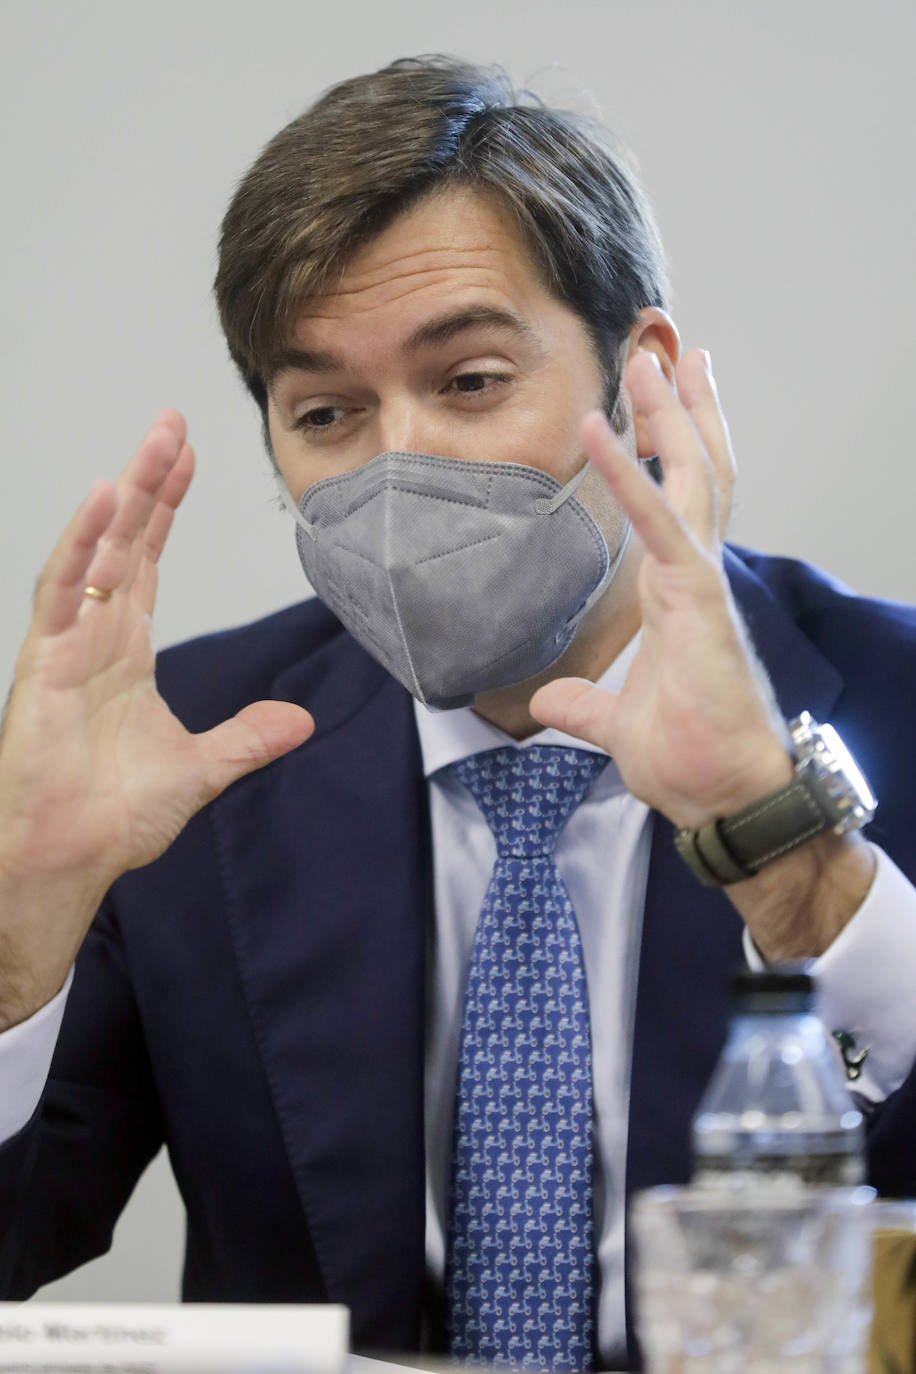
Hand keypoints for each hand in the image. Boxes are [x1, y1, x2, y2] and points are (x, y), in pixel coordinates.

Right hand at [0, 412, 313, 1024]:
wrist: (70, 862)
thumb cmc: (112, 817)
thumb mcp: (200, 768)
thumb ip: (246, 738)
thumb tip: (300, 722)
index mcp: (124, 651)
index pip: (146, 561)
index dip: (166, 508)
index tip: (190, 457)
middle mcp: (94, 636)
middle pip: (124, 541)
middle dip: (149, 480)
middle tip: (172, 421)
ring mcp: (65, 645)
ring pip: (95, 551)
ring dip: (123, 495)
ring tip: (151, 442)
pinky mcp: (43, 665)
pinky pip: (60, 592)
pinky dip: (80, 544)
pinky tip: (105, 500)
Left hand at [530, 349, 790, 830]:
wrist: (724, 797)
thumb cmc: (689, 759)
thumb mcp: (613, 723)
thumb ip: (582, 703)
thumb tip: (548, 701)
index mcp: (678, 594)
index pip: (678, 506)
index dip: (669, 453)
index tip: (655, 407)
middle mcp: (695, 575)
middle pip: (696, 473)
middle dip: (682, 410)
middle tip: (668, 351)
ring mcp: (700, 582)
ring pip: (693, 477)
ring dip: (670, 414)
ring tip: (652, 355)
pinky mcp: (696, 599)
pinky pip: (660, 523)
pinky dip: (629, 472)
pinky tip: (603, 426)